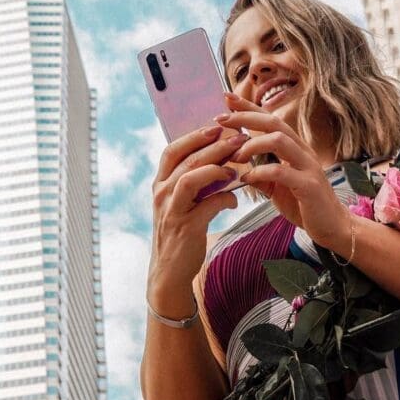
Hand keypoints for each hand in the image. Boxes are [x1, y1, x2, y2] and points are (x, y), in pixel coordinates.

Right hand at [148, 125, 246, 314]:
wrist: (170, 272)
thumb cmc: (181, 233)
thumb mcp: (182, 204)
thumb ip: (194, 183)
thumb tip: (221, 161)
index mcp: (160, 184)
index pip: (172, 150)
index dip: (194, 136)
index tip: (216, 127)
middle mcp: (162, 193)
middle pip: (187, 159)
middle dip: (215, 146)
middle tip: (238, 138)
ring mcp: (171, 210)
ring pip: (192, 177)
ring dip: (217, 168)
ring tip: (236, 167)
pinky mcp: (185, 227)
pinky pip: (207, 205)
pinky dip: (224, 199)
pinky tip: (234, 201)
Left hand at [216, 93, 350, 246]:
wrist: (332, 227)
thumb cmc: (305, 206)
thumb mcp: (277, 188)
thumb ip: (261, 176)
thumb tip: (239, 170)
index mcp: (295, 148)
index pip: (271, 120)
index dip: (249, 107)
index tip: (227, 98)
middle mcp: (303, 152)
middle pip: (274, 122)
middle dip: (246, 117)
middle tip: (221, 119)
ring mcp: (308, 167)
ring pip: (279, 140)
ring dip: (252, 144)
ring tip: (235, 156)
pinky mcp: (309, 186)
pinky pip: (281, 172)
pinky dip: (260, 172)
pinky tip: (247, 179)